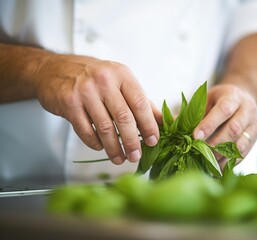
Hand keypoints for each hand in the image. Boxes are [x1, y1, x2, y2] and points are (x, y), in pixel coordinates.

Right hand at [34, 54, 160, 163]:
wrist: (53, 69)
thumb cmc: (92, 76)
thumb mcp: (119, 80)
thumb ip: (140, 100)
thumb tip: (162, 121)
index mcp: (121, 74)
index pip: (140, 102)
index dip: (149, 124)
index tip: (154, 141)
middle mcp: (104, 81)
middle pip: (124, 118)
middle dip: (132, 141)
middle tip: (136, 156)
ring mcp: (85, 92)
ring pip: (105, 127)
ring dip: (114, 147)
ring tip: (120, 158)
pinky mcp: (69, 103)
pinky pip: (86, 130)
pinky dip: (95, 143)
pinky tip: (100, 147)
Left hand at [193, 84, 256, 166]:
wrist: (242, 98)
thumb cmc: (219, 99)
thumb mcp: (206, 99)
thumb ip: (192, 112)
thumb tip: (172, 126)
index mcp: (233, 96)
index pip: (223, 110)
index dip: (210, 124)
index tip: (196, 136)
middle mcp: (247, 110)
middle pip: (234, 128)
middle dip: (216, 143)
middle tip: (200, 153)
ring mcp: (254, 125)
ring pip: (241, 143)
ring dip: (224, 156)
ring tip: (208, 164)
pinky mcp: (254, 139)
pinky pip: (244, 153)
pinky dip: (230, 163)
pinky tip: (217, 169)